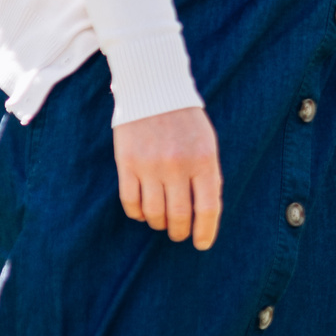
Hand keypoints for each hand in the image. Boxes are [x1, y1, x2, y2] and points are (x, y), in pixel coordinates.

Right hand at [114, 106, 222, 248]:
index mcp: (204, 161)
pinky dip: (137, 213)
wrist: (153, 91)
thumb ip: (207, 175)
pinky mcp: (127, 164)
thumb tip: (205, 212)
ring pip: (154, 212)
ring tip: (162, 223)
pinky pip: (130, 201)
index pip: (208, 208)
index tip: (202, 244)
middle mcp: (178, 166)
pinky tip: (143, 213)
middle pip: (179, 215)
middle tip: (179, 235)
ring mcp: (150, 166)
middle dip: (180, 231)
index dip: (206, 231)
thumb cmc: (185, 121)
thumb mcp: (207, 144)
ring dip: (159, 223)